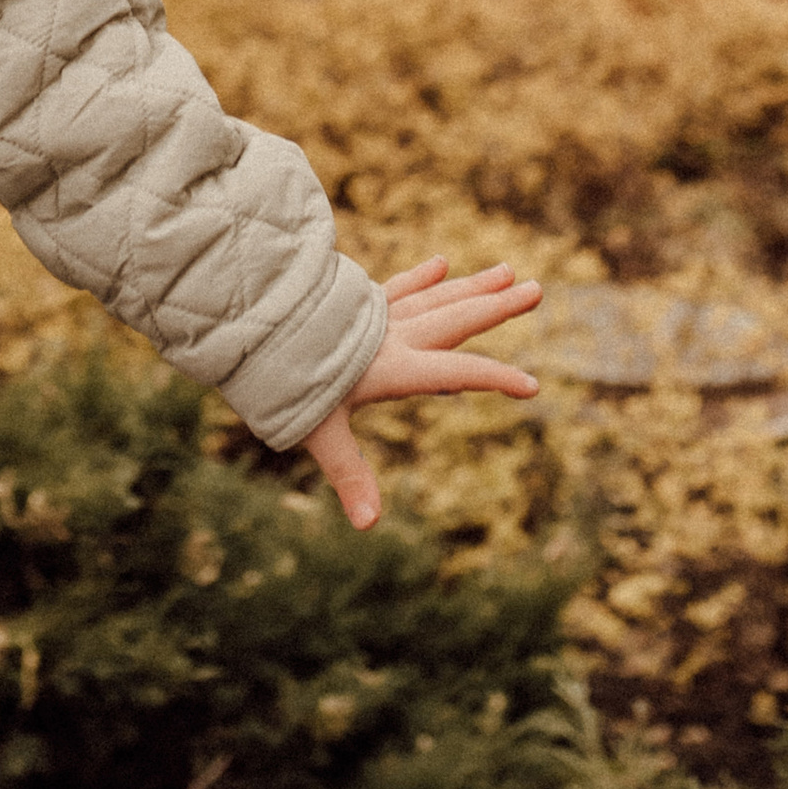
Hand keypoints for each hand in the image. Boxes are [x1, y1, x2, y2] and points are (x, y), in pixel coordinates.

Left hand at [303, 258, 542, 531]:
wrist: (250, 323)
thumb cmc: (283, 382)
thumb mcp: (318, 432)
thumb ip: (349, 475)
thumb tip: (369, 525)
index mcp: (392, 366)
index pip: (455, 373)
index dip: (494, 378)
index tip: (533, 387)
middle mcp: (392, 335)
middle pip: (455, 318)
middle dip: (497, 307)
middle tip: (537, 289)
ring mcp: (376, 315)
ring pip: (436, 297)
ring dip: (472, 285)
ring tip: (509, 271)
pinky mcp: (356, 305)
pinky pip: (398, 288)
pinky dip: (420, 277)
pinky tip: (439, 263)